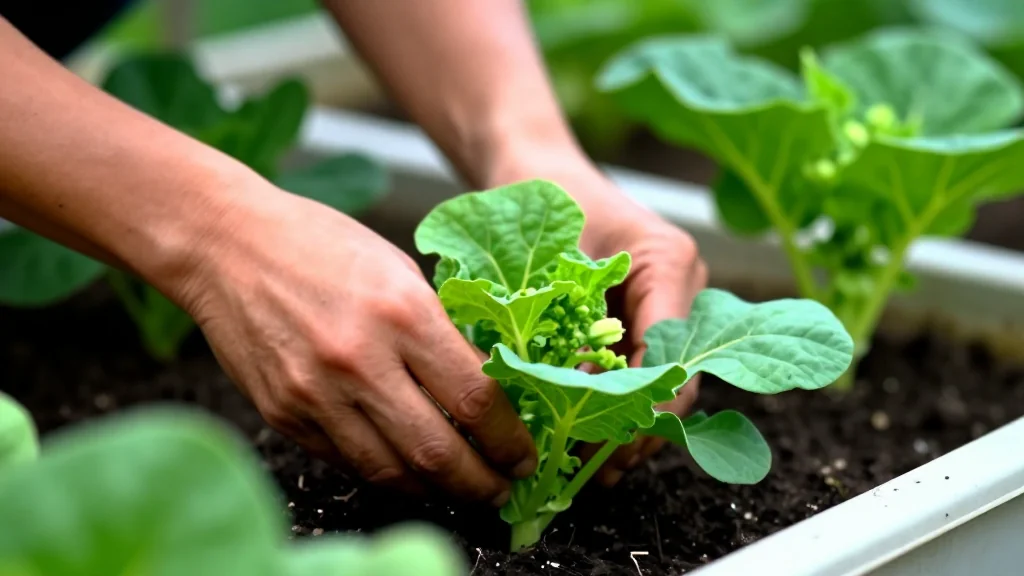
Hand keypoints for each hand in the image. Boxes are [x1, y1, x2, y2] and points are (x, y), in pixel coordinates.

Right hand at [176, 184, 536, 504]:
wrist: (226, 244)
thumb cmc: (320, 244)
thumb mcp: (399, 269)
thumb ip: (440, 329)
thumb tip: (486, 385)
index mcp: (402, 312)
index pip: (476, 398)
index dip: (509, 439)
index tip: (525, 454)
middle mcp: (360, 360)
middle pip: (438, 451)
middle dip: (482, 483)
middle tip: (504, 490)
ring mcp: (316, 393)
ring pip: (392, 471)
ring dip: (436, 490)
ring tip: (461, 488)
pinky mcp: (284, 414)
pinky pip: (347, 461)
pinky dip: (386, 473)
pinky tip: (408, 470)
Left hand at [484, 150, 706, 486]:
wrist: (534, 172)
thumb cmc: (538, 198)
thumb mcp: (550, 259)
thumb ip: (572, 324)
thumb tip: (577, 400)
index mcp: (669, 263)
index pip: (672, 359)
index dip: (640, 414)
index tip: (599, 449)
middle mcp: (682, 289)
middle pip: (675, 381)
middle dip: (635, 432)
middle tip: (593, 473)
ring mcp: (667, 307)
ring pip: (661, 386)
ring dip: (628, 431)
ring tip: (589, 473)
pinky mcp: (644, 322)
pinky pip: (640, 375)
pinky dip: (617, 412)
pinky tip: (590, 447)